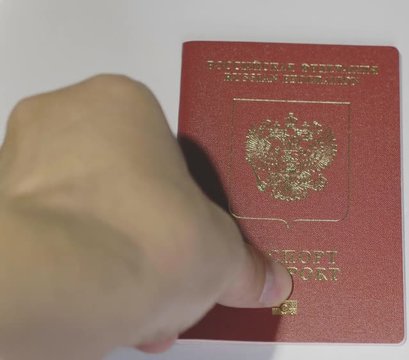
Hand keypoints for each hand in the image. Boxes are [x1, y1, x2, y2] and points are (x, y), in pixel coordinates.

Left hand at [0, 75, 291, 358]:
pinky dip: (76, 271)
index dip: (181, 194)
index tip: (191, 224)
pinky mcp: (2, 216)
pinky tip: (105, 307)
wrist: (70, 284)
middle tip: (167, 264)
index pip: (159, 144)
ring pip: (81, 213)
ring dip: (112, 255)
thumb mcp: (221, 254)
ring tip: (139, 300)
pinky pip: (49, 239)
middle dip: (144, 230)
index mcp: (120, 103)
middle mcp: (61, 122)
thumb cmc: (145, 236)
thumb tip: (267, 281)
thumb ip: (245, 266)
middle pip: (116, 180)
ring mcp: (20, 167)